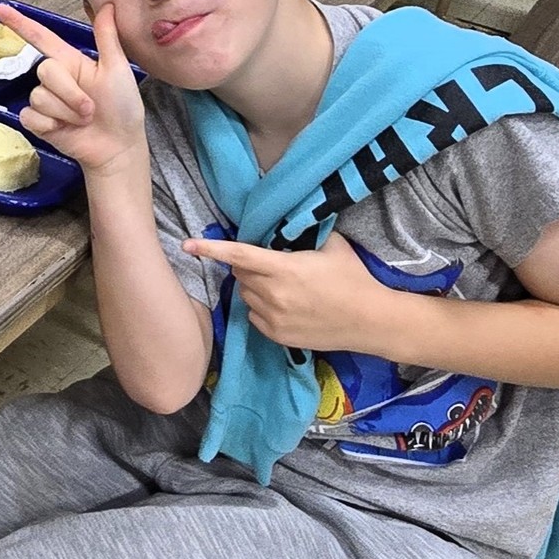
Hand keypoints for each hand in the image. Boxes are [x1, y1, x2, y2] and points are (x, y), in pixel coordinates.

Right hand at [0, 2, 145, 172]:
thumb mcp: (118, 69)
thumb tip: (108, 5)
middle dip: (70, 92)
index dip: (20, 23)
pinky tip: (64, 129)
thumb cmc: (122, 109)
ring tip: (83, 120)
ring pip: (40, 96)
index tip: (0, 9)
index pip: (41, 37)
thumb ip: (107, 37)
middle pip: (44, 70)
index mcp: (71, 62)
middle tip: (90, 108)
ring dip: (66, 111)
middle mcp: (56, 79)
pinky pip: (30, 116)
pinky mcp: (39, 122)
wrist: (118, 147)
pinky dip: (50, 124)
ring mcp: (46, 101)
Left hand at [182, 232, 392, 352]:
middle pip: (240, 274)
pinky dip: (261, 307)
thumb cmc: (353, 279)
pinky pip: (254, 315)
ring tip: (283, 286)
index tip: (188, 244)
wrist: (370, 321)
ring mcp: (272, 318)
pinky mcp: (276, 335)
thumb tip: (289, 223)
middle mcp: (272, 294)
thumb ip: (304, 234)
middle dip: (248, 266)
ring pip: (245, 295)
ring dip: (254, 287)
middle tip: (271, 264)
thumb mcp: (332, 246)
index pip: (239, 255)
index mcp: (283, 268)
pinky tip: (285, 305)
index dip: (211, 248)